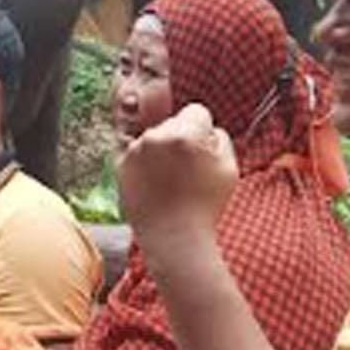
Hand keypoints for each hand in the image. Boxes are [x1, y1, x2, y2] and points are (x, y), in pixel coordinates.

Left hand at [117, 103, 236, 258]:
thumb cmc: (205, 205)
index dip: (204, 131)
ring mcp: (134, 150)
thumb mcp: (229, 168)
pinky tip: (156, 184)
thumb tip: (208, 129)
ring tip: (171, 181)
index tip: (203, 152)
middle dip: (181, 138)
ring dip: (162, 150)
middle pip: (173, 123)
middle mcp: (155, 136)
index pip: (196, 112)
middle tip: (187, 170)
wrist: (173, 237)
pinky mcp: (120, 164)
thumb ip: (220, 138)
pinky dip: (145, 164)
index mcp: (185, 134)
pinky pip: (138, 153)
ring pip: (154, 137)